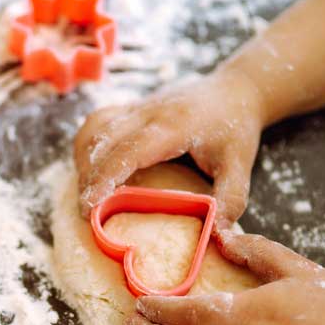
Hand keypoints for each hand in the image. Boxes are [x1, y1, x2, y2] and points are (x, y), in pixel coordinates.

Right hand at [72, 68, 264, 229]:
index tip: (89, 207)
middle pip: (102, 141)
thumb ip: (231, 200)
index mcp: (173, 126)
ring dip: (84, 161)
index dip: (104, 178)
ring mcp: (137, 107)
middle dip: (88, 178)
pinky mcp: (131, 107)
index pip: (127, 151)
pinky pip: (97, 121)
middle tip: (87, 214)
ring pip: (94, 129)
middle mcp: (149, 112)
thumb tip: (217, 236)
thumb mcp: (241, 165)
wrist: (236, 89)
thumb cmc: (236, 127)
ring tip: (87, 193)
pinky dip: (87, 146)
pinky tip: (91, 168)